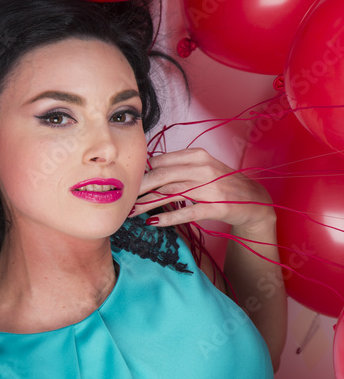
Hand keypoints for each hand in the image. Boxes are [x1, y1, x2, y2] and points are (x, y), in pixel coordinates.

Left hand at [127, 147, 275, 232]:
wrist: (254, 200)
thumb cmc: (222, 184)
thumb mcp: (201, 168)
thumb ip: (178, 168)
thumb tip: (147, 172)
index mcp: (197, 155)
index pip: (161, 161)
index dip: (141, 173)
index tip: (128, 184)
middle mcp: (203, 168)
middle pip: (162, 176)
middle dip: (139, 188)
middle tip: (124, 199)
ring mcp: (211, 188)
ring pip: (171, 193)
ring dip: (148, 203)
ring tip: (131, 212)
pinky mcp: (217, 207)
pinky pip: (188, 212)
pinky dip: (169, 217)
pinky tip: (154, 222)